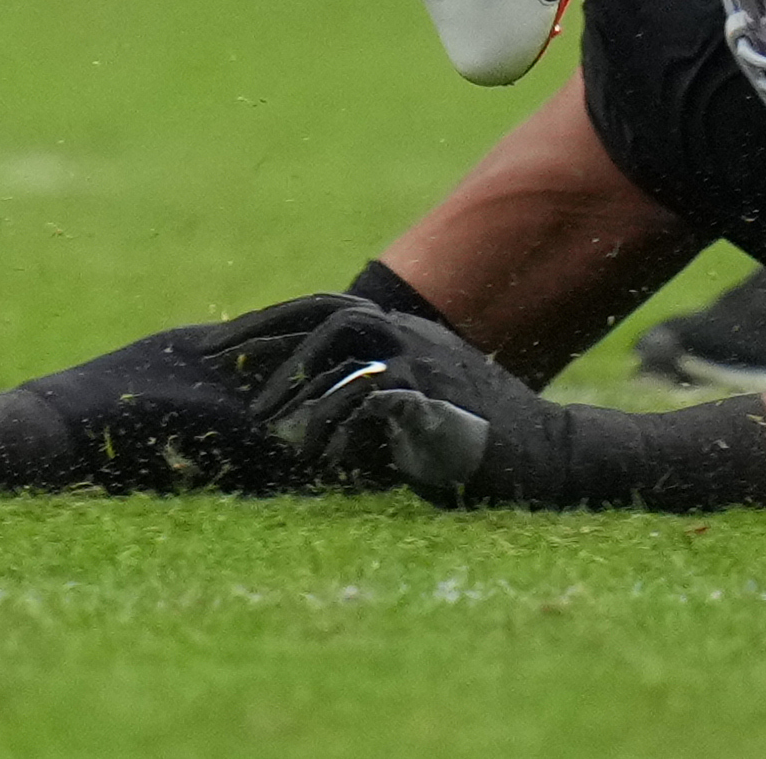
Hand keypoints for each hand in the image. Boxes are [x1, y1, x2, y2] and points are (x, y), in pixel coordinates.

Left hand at [246, 299, 765, 511]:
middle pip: (326, 318)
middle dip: (271, 349)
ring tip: (277, 435)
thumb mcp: (416, 402)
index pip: (320, 307)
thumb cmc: (477, 435)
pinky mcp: (441, 401)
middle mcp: (409, 334)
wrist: (549, 454)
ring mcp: (427, 363)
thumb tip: (303, 412)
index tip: (216, 347)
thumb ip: (370, 394)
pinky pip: (379, 400)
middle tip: (234, 391)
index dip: (266, 323)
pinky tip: (327, 458)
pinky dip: (346, 426)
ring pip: (346, 354)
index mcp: (399, 330)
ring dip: (303, 394)